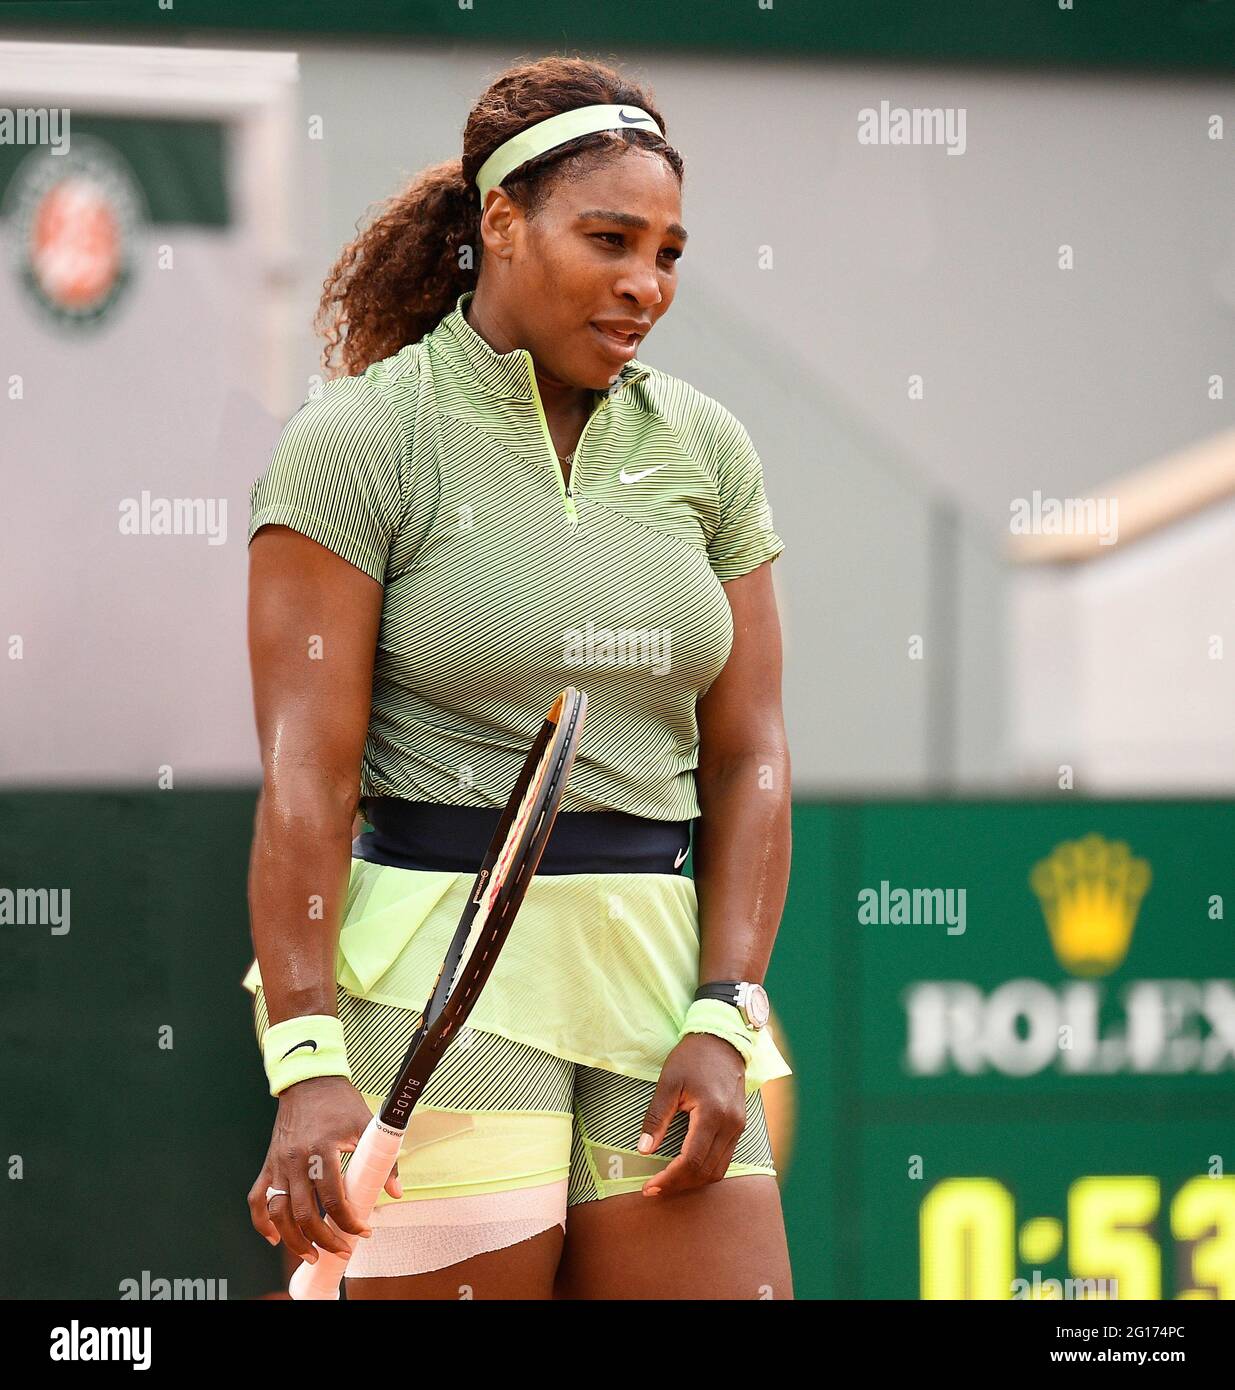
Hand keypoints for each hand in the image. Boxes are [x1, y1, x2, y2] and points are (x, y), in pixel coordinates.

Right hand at [247, 1075, 402, 1262]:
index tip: (363, 1231)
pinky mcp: (268, 1164)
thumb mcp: (367, 1124)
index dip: (349, 1222)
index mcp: (322, 1149)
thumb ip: (384, 1160)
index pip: (334, 1199)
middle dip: (324, 1239)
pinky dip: (263, 1222)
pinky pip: (258, 1200)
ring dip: (294, 1239)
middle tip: (341, 1250)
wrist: (309, 1080)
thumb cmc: (339, 1102)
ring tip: (311, 1254)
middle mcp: (296, 1160)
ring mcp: (278, 1164)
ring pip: (279, 1213)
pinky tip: (275, 1237)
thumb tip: (395, 1192)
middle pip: (304, 1213)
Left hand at [637, 1032, 747, 1197]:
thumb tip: (643, 1149)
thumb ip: (656, 1117)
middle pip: (706, 1171)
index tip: (649, 1187)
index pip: (692, 1160)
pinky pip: (724, 1159)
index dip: (670, 1179)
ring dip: (693, 1181)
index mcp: (712, 1113)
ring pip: (718, 1170)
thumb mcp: (668, 1082)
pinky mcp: (739, 1126)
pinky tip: (686, 1168)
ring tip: (668, 1182)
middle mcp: (730, 1125)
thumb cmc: (692, 1058)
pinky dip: (705, 1170)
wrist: (722, 1040)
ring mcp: (738, 1127)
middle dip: (679, 1185)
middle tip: (654, 1189)